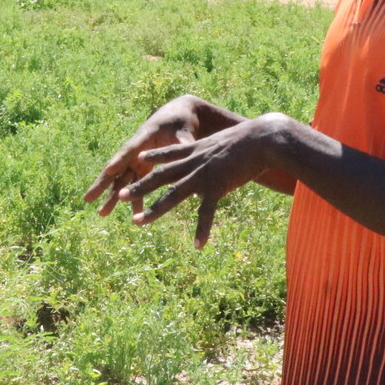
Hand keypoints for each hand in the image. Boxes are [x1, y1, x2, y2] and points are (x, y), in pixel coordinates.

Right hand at [83, 96, 203, 217]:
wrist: (177, 118)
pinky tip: (135, 214)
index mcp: (144, 136)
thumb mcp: (184, 131)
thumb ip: (184, 143)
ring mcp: (137, 160)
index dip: (119, 159)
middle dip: (101, 183)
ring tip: (102, 213)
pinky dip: (134, 198)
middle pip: (115, 167)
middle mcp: (135, 150)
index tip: (108, 170)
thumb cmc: (179, 122)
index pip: (129, 148)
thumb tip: (189, 152)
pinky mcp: (143, 168)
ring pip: (121, 180)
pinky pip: (135, 184)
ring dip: (113, 196)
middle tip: (87, 198)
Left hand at [116, 112, 291, 248]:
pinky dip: (202, 229)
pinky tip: (197, 245)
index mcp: (196, 151)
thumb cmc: (252, 138)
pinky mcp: (217, 186)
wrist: (263, 138)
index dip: (154, 156)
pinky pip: (206, 212)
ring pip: (173, 195)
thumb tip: (225, 150)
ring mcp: (203, 175)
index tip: (140, 157)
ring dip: (154, 210)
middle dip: (141, 185)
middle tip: (121, 194)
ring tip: (137, 221)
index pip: (170, 153)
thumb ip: (221, 150)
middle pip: (161, 176)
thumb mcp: (229, 141)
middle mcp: (194, 163)